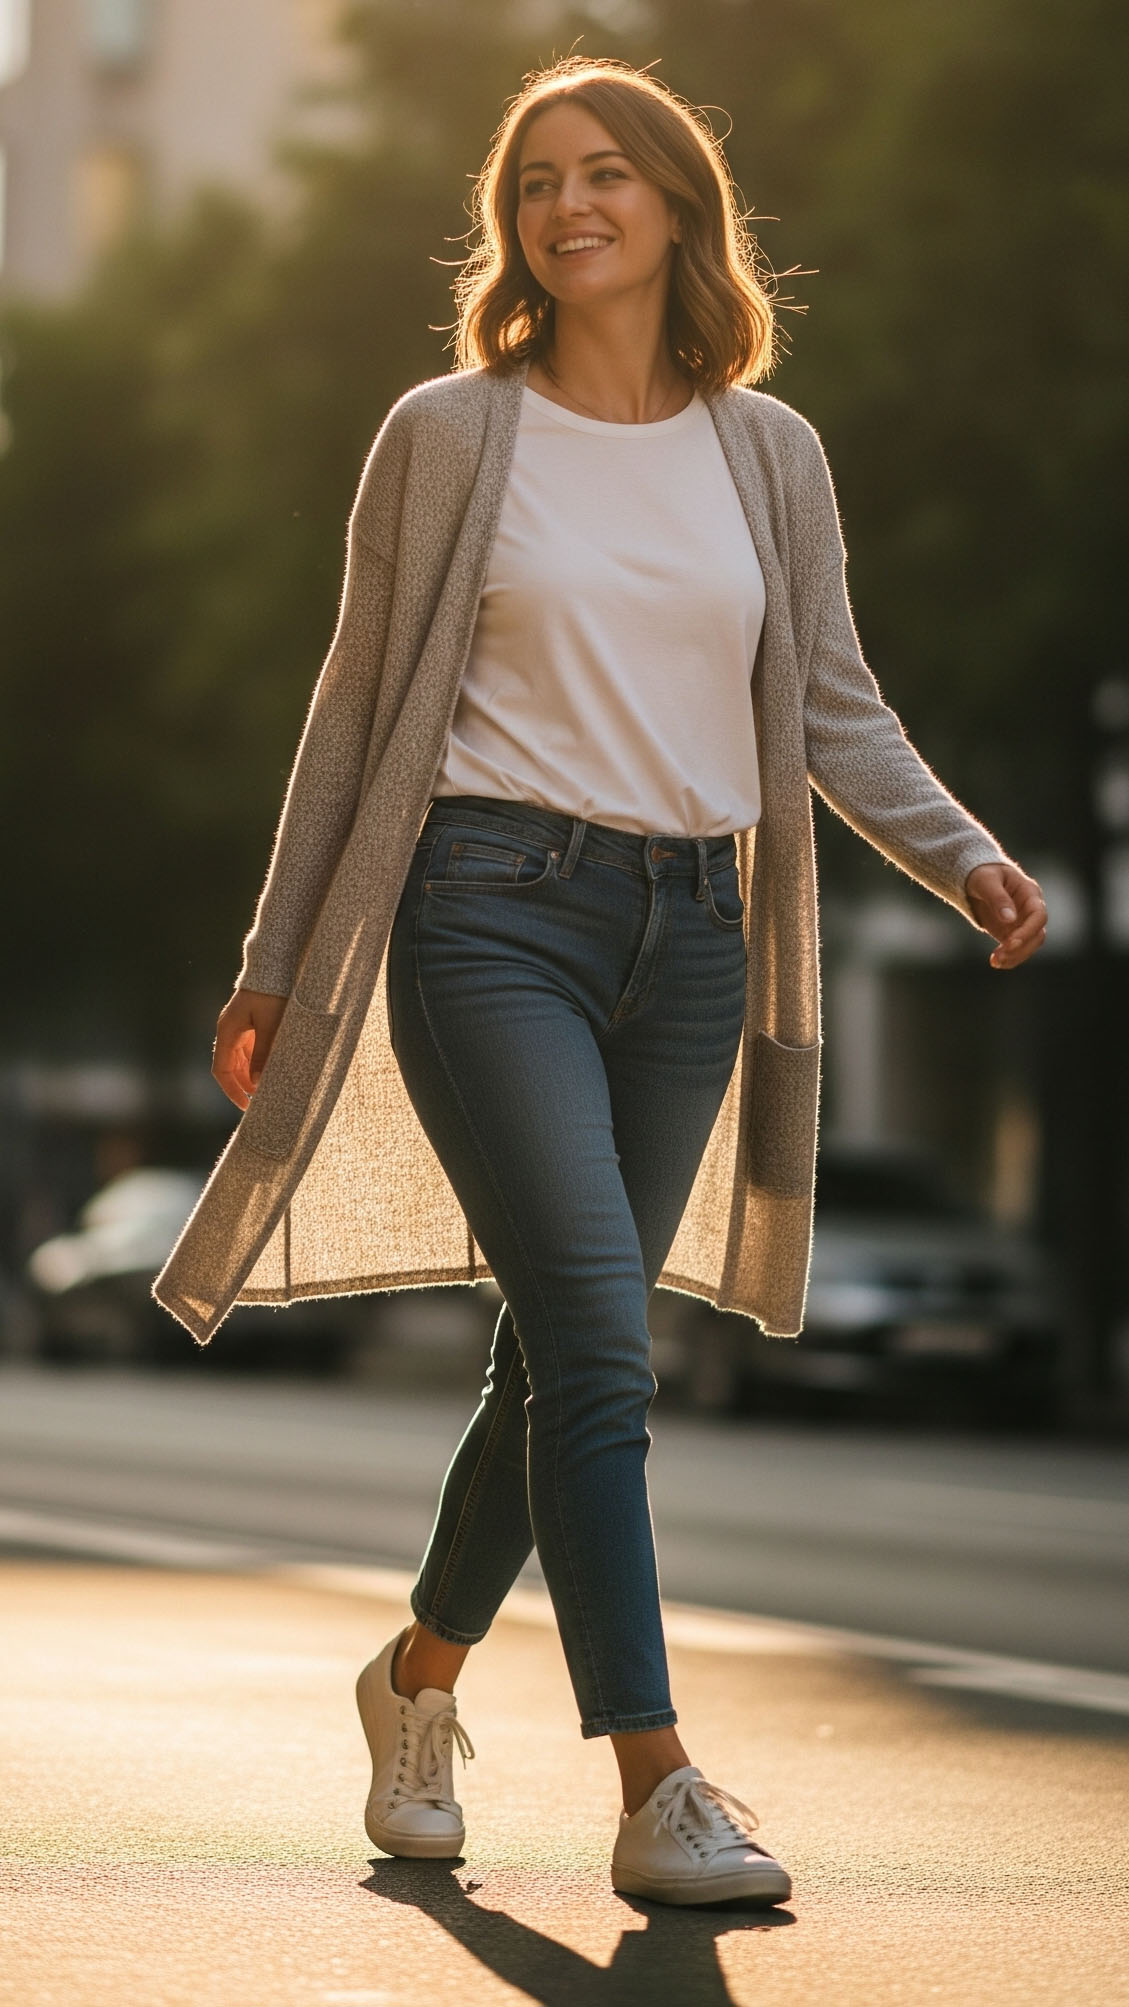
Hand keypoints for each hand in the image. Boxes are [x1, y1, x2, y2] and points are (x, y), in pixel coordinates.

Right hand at [212, 988, 287, 1110]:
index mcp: (228, 1031)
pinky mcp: (253, 1023)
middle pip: (231, 1067)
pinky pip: (251, 1049)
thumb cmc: (273, 993)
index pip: (222, 1069)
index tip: (246, 1106)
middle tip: (260, 1104)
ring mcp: (241, 1027)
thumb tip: (256, 1081)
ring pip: (241, 1060)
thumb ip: (263, 1053)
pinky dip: (258, 1063)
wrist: (277, 964)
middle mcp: (230, 1030)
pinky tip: (272, 1072)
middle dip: (243, 1086)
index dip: (231, 1090)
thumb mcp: (270, 1024)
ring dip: (251, 1076)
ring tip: (267, 1091)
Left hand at [965, 863, 1046, 969]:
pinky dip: (1009, 958)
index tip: (1010, 942)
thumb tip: (1009, 918)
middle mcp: (1030, 909)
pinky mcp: (1012, 932)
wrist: (975, 878)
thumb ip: (997, 898)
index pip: (1038, 915)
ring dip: (1015, 956)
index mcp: (1029, 893)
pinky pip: (1017, 949)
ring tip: (995, 961)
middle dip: (1021, 948)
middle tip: (999, 956)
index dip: (1027, 931)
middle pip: (1037, 934)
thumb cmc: (983, 874)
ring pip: (1029, 945)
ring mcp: (1023, 922)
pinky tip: (996, 962)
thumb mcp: (986, 881)